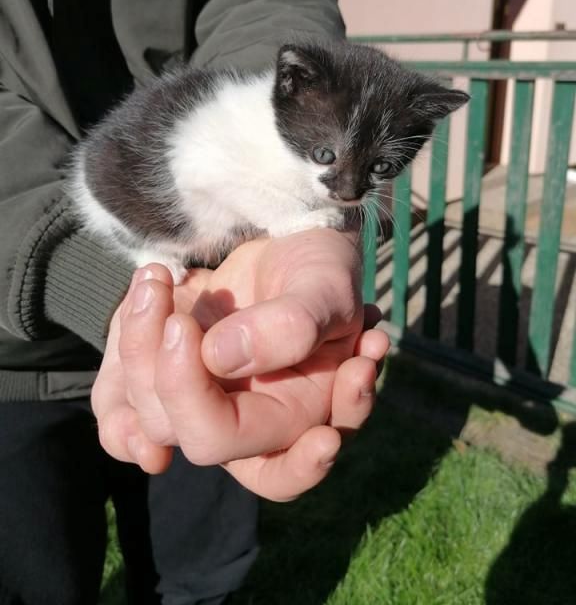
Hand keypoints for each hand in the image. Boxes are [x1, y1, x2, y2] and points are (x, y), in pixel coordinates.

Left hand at [92, 230, 388, 499]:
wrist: (281, 239)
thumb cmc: (319, 269)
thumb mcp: (326, 287)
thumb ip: (291, 326)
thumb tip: (218, 357)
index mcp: (298, 416)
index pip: (276, 473)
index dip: (286, 467)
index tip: (282, 416)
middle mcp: (245, 422)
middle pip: (196, 438)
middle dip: (172, 371)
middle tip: (173, 302)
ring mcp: (199, 401)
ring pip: (146, 416)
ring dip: (137, 340)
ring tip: (157, 276)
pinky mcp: (164, 375)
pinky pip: (116, 393)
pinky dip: (121, 340)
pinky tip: (150, 289)